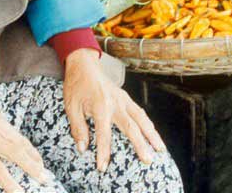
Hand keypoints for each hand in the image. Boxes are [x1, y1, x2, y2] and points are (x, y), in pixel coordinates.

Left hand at [62, 49, 164, 172]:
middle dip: (140, 145)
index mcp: (100, 106)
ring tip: (160, 149)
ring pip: (140, 118)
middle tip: (147, 160)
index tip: (103, 167)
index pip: (104, 134)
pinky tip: (153, 133)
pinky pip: (139, 112)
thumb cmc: (75, 86)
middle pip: (130, 127)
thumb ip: (78, 127)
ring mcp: (122, 99)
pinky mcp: (125, 97)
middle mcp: (115, 103)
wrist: (83, 64)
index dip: (103, 152)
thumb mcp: (70, 106)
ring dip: (151, 134)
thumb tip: (83, 148)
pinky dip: (148, 123)